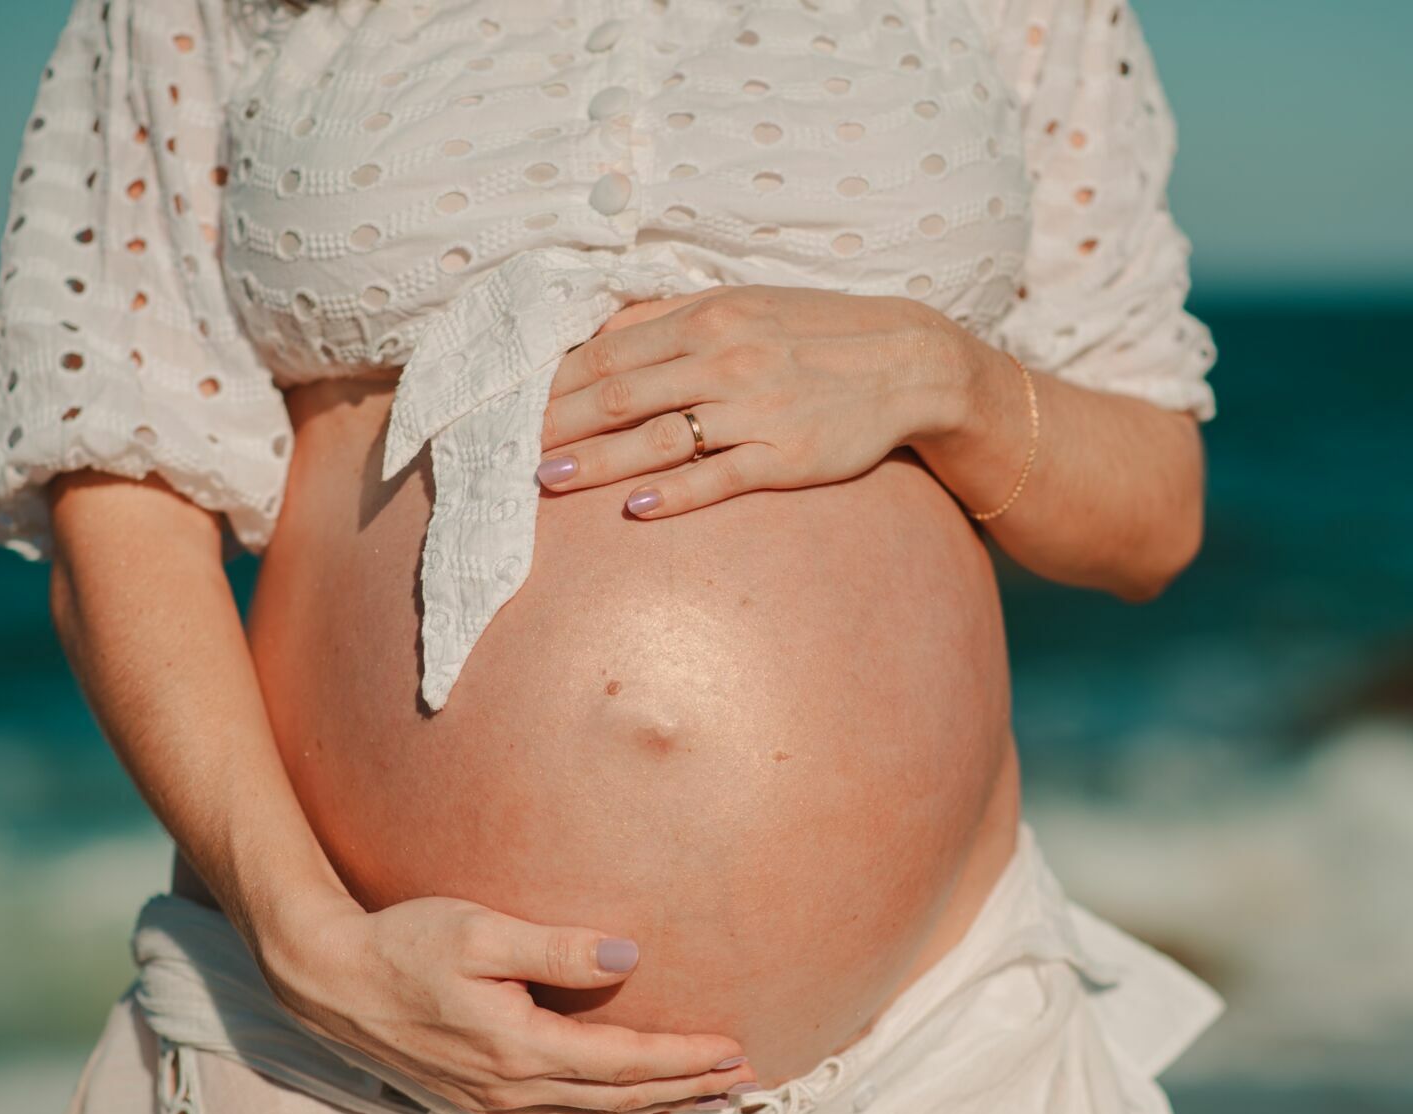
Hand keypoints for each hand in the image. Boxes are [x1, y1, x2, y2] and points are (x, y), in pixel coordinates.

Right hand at [257, 892, 755, 1113]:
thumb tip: (628, 958)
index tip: (732, 1050)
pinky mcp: (478, 1099)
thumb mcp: (480, 930)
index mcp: (520, 1046)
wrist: (329, 977)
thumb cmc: (403, 942)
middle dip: (686, 1090)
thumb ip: (557, 947)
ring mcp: (493, 1101)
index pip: (624, 1061)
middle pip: (620, 1099)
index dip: (683, 1058)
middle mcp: (512, 1088)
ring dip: (654, 1109)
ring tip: (704, 1100)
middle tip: (743, 1081)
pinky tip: (629, 1109)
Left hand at [534, 285, 969, 516]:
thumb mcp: (743, 305)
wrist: (907, 361)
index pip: (609, 354)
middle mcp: (725, 359)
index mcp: (707, 319)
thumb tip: (598, 337)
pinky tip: (637, 509)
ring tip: (548, 481)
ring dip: (598, 461)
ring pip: (659, 437)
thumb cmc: (814, 332)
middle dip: (556, 425)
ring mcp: (756, 408)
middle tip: (505, 450)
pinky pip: (721, 476)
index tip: (509, 407)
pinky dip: (676, 493)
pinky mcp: (787, 454)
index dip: (553, 383)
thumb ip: (670, 322)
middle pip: (619, 395)